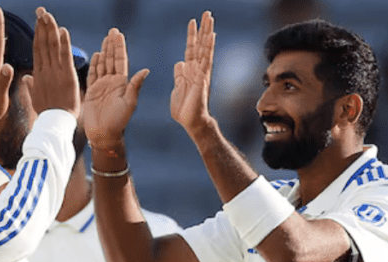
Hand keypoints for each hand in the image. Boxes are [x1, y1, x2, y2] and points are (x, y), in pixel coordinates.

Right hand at [24, 7, 79, 116]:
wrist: (54, 125)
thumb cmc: (46, 115)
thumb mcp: (36, 99)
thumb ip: (31, 87)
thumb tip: (26, 79)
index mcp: (39, 75)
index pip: (38, 50)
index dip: (38, 34)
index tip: (38, 21)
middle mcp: (46, 70)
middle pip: (43, 44)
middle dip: (42, 26)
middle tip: (41, 10)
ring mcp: (56, 73)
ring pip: (52, 47)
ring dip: (50, 29)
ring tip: (47, 14)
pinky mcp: (67, 77)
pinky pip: (65, 57)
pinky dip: (64, 44)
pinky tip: (62, 30)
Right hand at [82, 28, 149, 149]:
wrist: (104, 134)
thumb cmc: (119, 122)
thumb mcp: (129, 103)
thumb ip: (135, 86)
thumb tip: (145, 70)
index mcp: (122, 83)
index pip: (121, 61)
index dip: (119, 47)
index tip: (118, 35)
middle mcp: (113, 82)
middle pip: (112, 59)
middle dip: (112, 45)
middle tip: (113, 31)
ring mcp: (102, 86)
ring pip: (103, 64)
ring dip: (104, 51)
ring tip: (105, 39)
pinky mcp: (92, 91)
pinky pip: (92, 74)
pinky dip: (94, 64)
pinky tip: (96, 54)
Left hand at [170, 11, 215, 135]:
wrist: (191, 122)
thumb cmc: (184, 109)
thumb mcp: (177, 89)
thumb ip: (179, 76)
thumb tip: (180, 63)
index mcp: (189, 71)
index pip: (191, 49)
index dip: (191, 36)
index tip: (192, 21)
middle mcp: (197, 69)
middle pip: (200, 45)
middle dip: (203, 29)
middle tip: (207, 13)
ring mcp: (201, 73)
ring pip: (205, 48)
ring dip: (207, 32)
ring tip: (210, 18)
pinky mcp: (202, 79)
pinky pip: (206, 60)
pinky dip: (208, 47)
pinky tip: (210, 36)